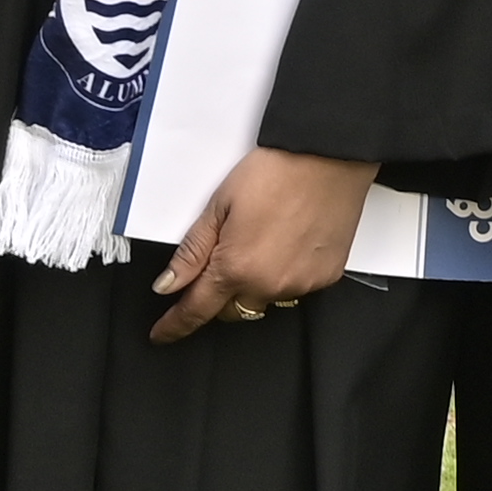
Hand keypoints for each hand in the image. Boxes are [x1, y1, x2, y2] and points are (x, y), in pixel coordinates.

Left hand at [153, 146, 380, 344]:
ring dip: (253, 287)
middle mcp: (269, 285)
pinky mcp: (326, 277)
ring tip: (261, 246)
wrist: (329, 157)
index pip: (196, 310)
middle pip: (231, 311)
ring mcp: (301, 285)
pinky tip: (288, 245)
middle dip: (218, 297)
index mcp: (236, 268)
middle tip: (221, 263)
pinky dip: (284, 276)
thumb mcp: (219, 206)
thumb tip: (168, 285)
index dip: (175, 325)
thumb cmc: (274, 173)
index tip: (162, 334)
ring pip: (263, 301)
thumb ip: (192, 251)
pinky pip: (294, 289)